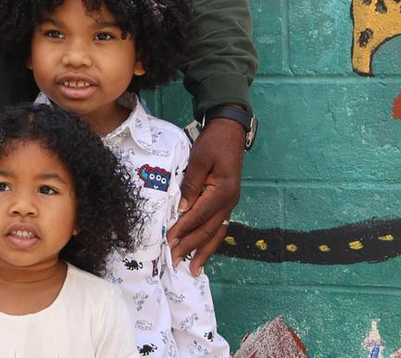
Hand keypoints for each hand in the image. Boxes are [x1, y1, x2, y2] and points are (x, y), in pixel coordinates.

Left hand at [168, 118, 244, 275]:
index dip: (184, 229)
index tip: (169, 240)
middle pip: (210, 230)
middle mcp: (230, 201)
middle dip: (191, 247)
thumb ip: (190, 184)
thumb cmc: (213, 142)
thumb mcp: (198, 159)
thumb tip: (181, 209)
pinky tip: (202, 252)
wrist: (229, 131)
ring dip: (204, 252)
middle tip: (175, 261)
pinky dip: (210, 241)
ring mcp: (230, 203)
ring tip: (193, 269)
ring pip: (217, 233)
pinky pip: (218, 226)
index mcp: (223, 190)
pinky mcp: (226, 202)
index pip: (200, 215)